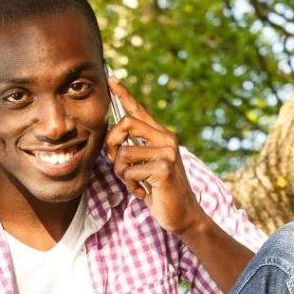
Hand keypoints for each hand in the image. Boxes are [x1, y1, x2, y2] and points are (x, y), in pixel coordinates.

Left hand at [104, 75, 205, 236]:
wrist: (182, 215)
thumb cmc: (160, 192)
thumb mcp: (145, 168)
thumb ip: (134, 153)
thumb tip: (112, 144)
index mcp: (161, 136)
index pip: (138, 110)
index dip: (123, 94)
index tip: (110, 77)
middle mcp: (166, 138)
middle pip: (125, 124)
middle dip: (111, 145)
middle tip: (115, 164)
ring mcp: (167, 152)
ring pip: (123, 154)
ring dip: (121, 175)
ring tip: (134, 185)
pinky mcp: (164, 168)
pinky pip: (130, 172)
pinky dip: (131, 187)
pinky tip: (143, 194)